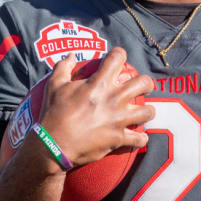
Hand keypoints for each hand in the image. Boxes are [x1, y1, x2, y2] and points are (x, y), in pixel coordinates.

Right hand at [38, 48, 154, 166]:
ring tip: (143, 112)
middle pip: (143, 83)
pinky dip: (141, 139)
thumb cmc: (53, 113)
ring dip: (148, 111)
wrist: (52, 145)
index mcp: (99, 83)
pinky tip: (138, 137)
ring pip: (148, 112)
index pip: (118, 58)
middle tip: (142, 86)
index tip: (118, 58)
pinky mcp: (118, 138)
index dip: (119, 54)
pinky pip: (140, 139)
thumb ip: (63, 67)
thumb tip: (70, 55)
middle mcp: (114, 98)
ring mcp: (119, 119)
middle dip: (146, 83)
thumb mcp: (54, 86)